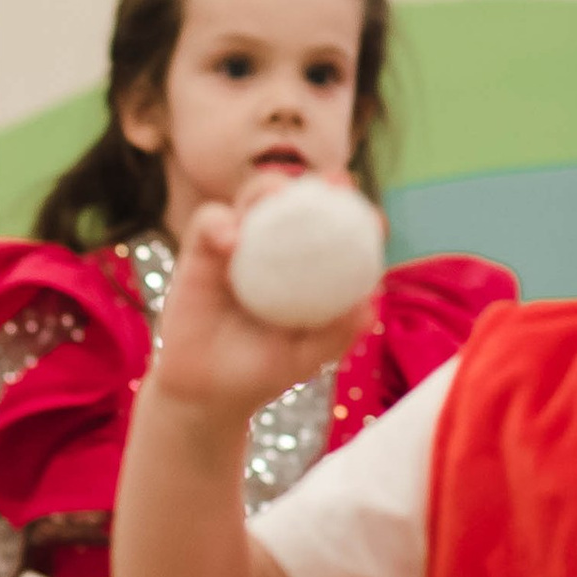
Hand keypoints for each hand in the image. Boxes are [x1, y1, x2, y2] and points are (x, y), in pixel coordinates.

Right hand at [148, 194, 368, 426]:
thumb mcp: (309, 357)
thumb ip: (339, 332)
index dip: (356, 215)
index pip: (334, 227)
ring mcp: (238, 244)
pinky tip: (230, 243)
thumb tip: (370, 301)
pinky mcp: (201, 251)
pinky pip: (209, 223)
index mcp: (305, 265)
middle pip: (297, 200)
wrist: (208, 392)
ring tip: (277, 197)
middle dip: (319, 184)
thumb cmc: (261, 371)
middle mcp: (274, 247)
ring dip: (268, 188)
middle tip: (335, 185)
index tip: (375, 221)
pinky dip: (219, 224)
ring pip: (253, 197)